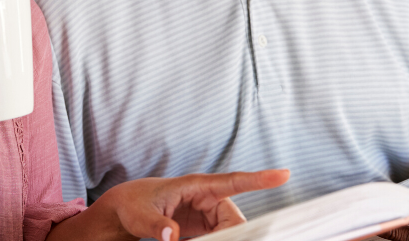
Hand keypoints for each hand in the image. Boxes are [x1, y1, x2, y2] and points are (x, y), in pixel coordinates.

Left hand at [98, 169, 289, 240]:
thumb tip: (171, 236)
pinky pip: (220, 237)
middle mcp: (207, 197)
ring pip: (229, 231)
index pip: (234, 180)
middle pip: (235, 219)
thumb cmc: (133, 205)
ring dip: (221, 240)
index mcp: (197, 185)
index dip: (260, 179)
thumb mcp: (141, 216)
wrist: (125, 211)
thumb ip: (158, 226)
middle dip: (231, 236)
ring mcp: (208, 212)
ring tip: (190, 240)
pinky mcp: (204, 227)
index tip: (284, 174)